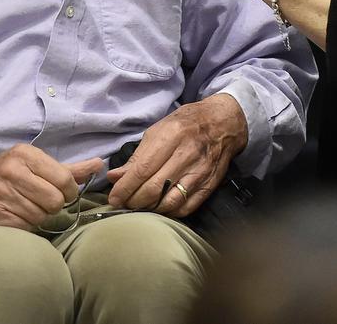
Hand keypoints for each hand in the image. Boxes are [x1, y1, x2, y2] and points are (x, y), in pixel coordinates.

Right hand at [0, 144, 104, 228]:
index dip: (69, 193)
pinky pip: (25, 226)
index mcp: (25, 154)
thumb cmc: (4, 172)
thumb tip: (98, 164)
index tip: (63, 194)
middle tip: (44, 202)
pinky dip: (25, 225)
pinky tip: (15, 215)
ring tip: (27, 206)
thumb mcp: (32, 162)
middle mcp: (13, 171)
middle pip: (55, 201)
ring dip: (39, 216)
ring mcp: (1, 193)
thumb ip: (68, 168)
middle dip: (54, 206)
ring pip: (41, 216)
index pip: (64, 180)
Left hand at [107, 94, 247, 217]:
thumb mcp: (158, 131)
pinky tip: (160, 207)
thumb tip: (115, 177)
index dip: (125, 187)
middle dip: (134, 201)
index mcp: (171, 136)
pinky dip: (169, 212)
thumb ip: (137, 156)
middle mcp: (187, 155)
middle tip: (124, 204)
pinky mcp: (209, 185)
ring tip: (140, 206)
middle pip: (154, 189)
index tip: (113, 198)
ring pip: (169, 202)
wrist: (222, 124)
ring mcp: (200, 172)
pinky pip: (186, 208)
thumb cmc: (185, 124)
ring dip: (150, 209)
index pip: (143, 169)